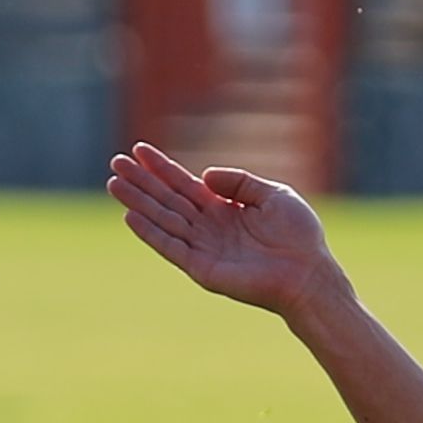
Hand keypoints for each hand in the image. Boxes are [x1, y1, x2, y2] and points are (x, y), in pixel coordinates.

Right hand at [107, 142, 339, 318]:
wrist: (308, 273)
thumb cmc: (298, 235)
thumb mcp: (273, 194)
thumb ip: (239, 181)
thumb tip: (203, 175)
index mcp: (224, 208)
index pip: (185, 184)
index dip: (162, 167)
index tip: (140, 150)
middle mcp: (208, 227)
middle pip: (167, 199)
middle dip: (142, 181)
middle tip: (115, 161)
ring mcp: (203, 248)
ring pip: (163, 219)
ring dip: (138, 202)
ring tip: (114, 183)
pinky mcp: (202, 268)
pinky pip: (171, 247)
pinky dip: (151, 233)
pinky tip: (131, 216)